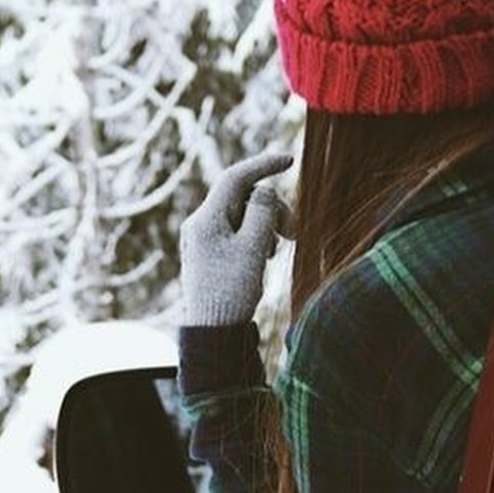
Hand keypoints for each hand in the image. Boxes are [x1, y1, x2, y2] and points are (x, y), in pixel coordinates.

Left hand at [179, 152, 293, 326]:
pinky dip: (256, 237)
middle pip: (241, 197)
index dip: (263, 165)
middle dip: (271, 208)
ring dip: (265, 225)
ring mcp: (203, 239)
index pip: (235, 178)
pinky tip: (264, 257)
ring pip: (241, 215)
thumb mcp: (254, 248)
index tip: (290, 159)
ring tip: (275, 251)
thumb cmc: (232, 292)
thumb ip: (262, 212)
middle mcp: (200, 224)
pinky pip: (237, 232)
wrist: (213, 332)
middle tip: (293, 232)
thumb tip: (264, 190)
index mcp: (206, 219)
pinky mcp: (210, 253)